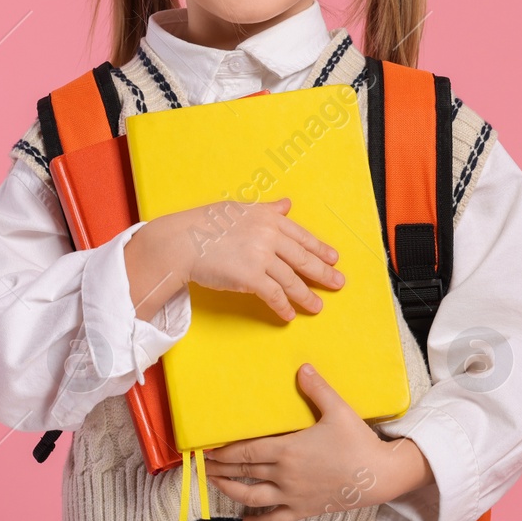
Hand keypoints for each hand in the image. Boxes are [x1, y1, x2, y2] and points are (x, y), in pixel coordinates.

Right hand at [131, 197, 344, 323]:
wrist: (183, 241)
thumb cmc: (206, 224)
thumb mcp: (240, 209)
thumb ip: (267, 209)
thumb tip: (287, 204)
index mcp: (269, 218)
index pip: (302, 236)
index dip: (320, 249)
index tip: (334, 258)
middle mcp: (269, 236)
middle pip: (303, 259)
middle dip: (323, 273)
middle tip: (338, 283)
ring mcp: (261, 257)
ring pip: (292, 280)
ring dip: (306, 296)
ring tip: (317, 306)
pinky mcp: (250, 278)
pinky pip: (274, 295)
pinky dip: (284, 307)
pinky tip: (289, 315)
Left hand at [204, 363, 434, 520]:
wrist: (380, 476)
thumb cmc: (358, 442)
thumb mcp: (338, 410)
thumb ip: (317, 388)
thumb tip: (302, 367)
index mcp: (288, 450)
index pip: (246, 452)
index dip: (223, 451)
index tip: (206, 449)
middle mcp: (285, 475)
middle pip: (243, 473)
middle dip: (219, 469)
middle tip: (200, 466)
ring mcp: (293, 495)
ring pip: (252, 496)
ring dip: (230, 491)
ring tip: (215, 485)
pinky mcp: (304, 509)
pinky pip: (275, 519)